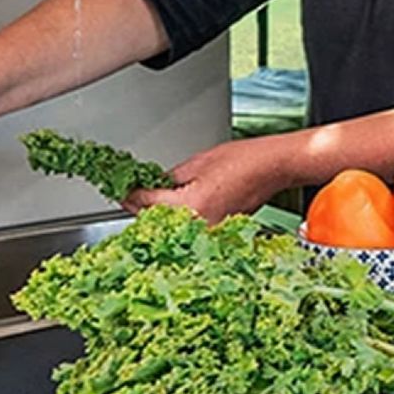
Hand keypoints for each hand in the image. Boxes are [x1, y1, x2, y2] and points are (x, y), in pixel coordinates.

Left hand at [123, 133, 298, 222]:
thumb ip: (165, 180)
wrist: (274, 167)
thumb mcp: (195, 163)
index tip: (119, 189)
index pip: (144, 204)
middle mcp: (199, 226)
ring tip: (157, 195)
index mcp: (190, 207)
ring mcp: (209, 233)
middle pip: (155, 222)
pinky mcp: (218, 232)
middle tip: (132, 190)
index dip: (128, 194)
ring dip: (161, 214)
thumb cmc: (245, 161)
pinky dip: (180, 218)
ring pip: (171, 227)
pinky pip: (189, 227)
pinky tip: (180, 203)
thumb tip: (145, 187)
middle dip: (143, 205)